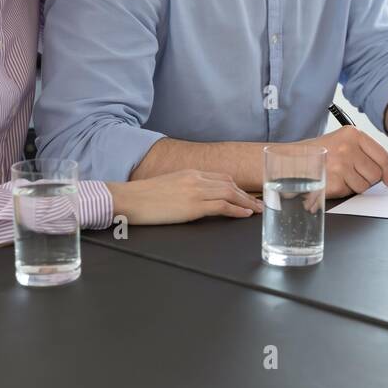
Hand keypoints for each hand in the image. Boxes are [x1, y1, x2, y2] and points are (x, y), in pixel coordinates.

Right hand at [107, 170, 262, 223]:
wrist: (127, 198)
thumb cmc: (142, 197)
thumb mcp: (168, 186)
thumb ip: (184, 189)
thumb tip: (194, 200)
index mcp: (189, 172)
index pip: (221, 177)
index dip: (237, 186)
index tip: (247, 194)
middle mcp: (195, 178)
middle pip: (230, 183)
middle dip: (247, 194)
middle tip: (260, 204)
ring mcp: (195, 190)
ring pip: (230, 192)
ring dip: (247, 202)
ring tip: (258, 211)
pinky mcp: (193, 205)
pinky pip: (222, 205)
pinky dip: (237, 209)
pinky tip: (244, 215)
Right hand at [309, 126, 387, 196]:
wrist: (291, 161)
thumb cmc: (318, 153)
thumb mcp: (342, 142)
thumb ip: (364, 153)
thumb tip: (386, 174)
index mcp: (352, 134)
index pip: (382, 155)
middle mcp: (348, 147)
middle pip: (376, 174)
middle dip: (368, 179)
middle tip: (353, 175)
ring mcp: (341, 165)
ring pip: (364, 186)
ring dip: (354, 186)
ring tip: (340, 176)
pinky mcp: (335, 181)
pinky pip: (350, 192)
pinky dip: (342, 190)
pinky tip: (332, 181)